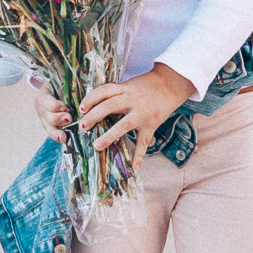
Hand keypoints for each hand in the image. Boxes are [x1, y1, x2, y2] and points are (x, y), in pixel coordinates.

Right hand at [32, 83, 72, 144]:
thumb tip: (80, 82)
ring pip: (48, 127)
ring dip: (57, 132)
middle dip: (59, 119)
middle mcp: (41, 107)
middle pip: (48, 117)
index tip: (66, 108)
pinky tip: (63, 140)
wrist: (52, 89)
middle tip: (70, 119)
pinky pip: (50, 132)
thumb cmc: (60, 86)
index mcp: (44, 95)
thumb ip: (68, 86)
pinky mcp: (46, 125)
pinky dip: (57, 136)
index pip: (48, 102)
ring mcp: (43, 118)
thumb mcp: (61, 82)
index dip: (56, 106)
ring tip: (64, 136)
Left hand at [78, 63, 193, 154]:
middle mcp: (132, 99)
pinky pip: (144, 141)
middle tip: (82, 127)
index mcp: (124, 89)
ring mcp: (142, 113)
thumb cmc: (145, 86)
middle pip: (110, 106)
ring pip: (124, 124)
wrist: (170, 84)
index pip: (104, 91)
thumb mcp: (128, 85)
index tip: (81, 108)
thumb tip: (93, 107)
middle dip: (95, 116)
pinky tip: (134, 168)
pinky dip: (139, 155)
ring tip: (96, 146)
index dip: (91, 98)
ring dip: (109, 136)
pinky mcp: (152, 124)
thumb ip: (114, 95)